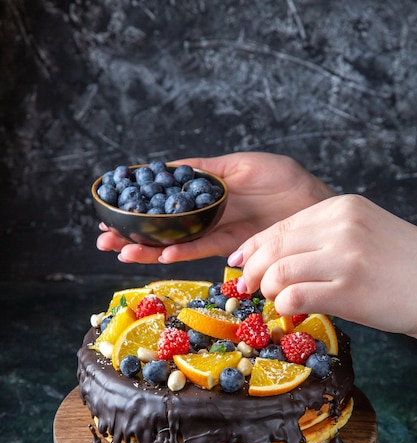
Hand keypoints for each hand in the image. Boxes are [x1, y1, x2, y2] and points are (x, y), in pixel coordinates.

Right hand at [96, 152, 332, 263]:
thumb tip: (170, 168)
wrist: (314, 206)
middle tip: (105, 239)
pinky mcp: (232, 249)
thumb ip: (207, 170)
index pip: (165, 203)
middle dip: (133, 234)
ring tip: (121, 251)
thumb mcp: (241, 166)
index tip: (112, 210)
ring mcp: (217, 234)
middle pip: (163, 228)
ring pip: (176, 244)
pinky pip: (202, 251)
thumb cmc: (284, 180)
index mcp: (207, 194)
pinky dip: (182, 254)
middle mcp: (208, 217)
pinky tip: (161, 256)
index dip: (139, 208)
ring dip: (148, 249)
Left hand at [230, 194, 416, 336]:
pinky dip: (284, 306)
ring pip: (279, 273)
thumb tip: (271, 256)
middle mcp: (341, 228)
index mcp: (341, 208)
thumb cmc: (397, 263)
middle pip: (273, 249)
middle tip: (247, 287)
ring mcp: (345, 258)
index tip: (239, 262)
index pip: (280, 226)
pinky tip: (292, 310)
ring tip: (276, 299)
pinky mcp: (349, 290)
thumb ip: (320, 237)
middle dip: (251, 271)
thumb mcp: (361, 232)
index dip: (253, 247)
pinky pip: (294, 297)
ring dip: (269, 290)